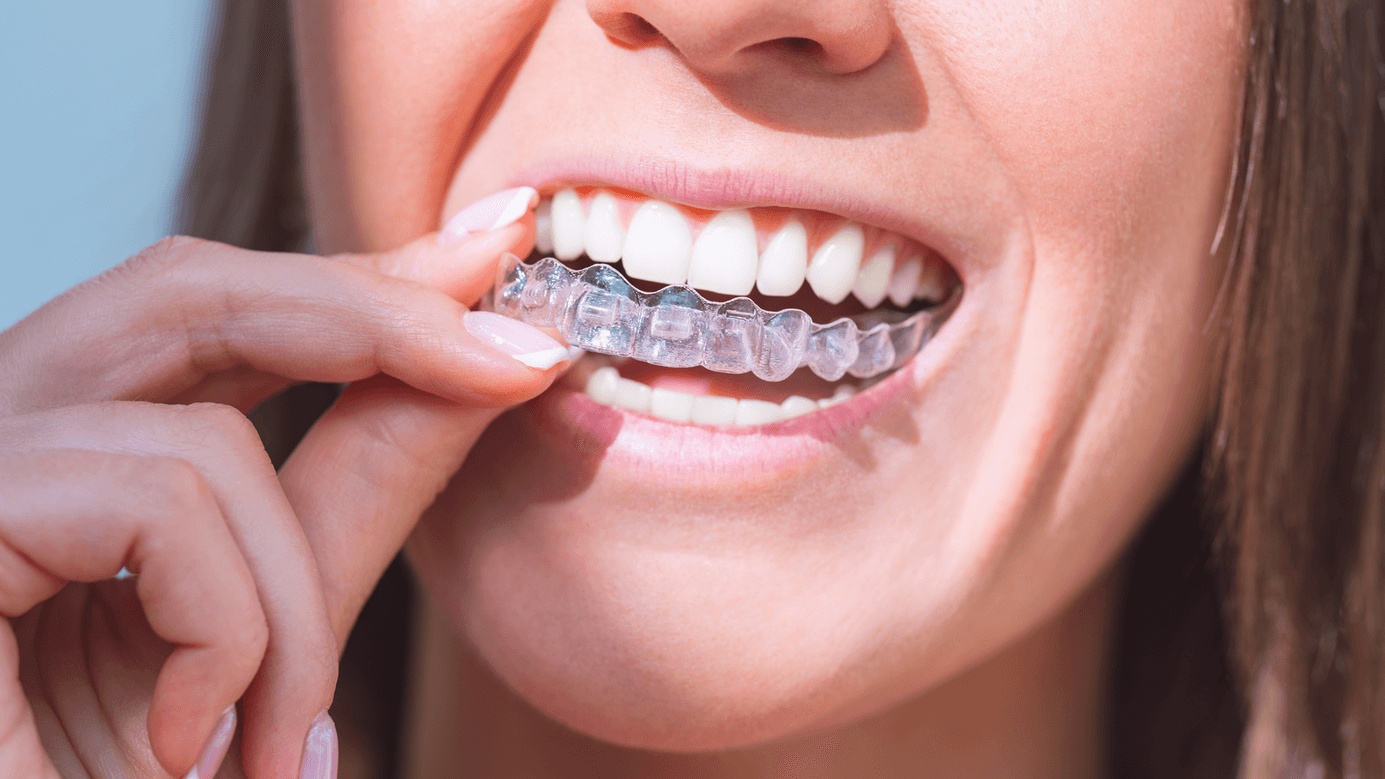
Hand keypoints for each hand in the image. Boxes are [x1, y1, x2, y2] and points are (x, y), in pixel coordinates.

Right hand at [0, 190, 562, 777]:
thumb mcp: (263, 626)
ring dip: (288, 606)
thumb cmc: (123, 778)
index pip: (216, 312)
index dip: (361, 277)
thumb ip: (354, 491)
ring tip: (279, 738)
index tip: (499, 245)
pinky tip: (184, 737)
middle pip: (187, 289)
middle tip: (520, 360)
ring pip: (201, 440)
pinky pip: (151, 503)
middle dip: (376, 315)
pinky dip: (218, 630)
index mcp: (66, 452)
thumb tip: (495, 366)